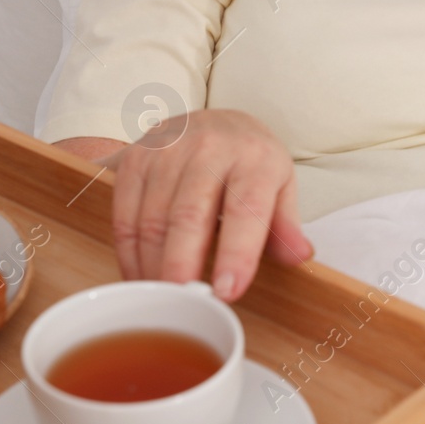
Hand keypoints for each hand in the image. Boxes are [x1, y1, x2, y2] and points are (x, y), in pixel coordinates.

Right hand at [108, 109, 312, 301]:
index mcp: (254, 158)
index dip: (237, 253)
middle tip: (182, 305)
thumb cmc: (251, 162)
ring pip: (152, 219)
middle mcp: (209, 148)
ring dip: (153, 267)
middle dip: (182, 266)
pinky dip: (129, 254)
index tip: (227, 292)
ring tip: (162, 300)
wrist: (217, 118)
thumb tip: (299, 256)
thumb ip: (286, 226)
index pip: (247, 208)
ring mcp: (167, 150)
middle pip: (189, 215)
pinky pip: (125, 215)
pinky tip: (140, 277)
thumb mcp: (281, 186)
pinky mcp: (136, 158)